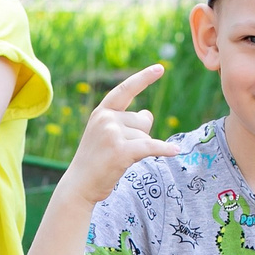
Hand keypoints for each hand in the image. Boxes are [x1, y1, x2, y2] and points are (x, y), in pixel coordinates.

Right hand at [65, 65, 176, 202]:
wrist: (79, 186)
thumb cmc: (95, 162)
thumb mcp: (106, 135)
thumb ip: (126, 122)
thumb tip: (148, 113)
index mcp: (101, 113)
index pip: (125, 91)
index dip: (143, 78)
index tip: (160, 68)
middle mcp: (106, 119)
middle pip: (144, 120)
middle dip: (140, 135)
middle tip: (119, 151)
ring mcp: (113, 134)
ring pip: (146, 136)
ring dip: (139, 150)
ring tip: (118, 160)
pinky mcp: (121, 151)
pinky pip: (150, 147)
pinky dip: (164, 150)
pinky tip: (175, 151)